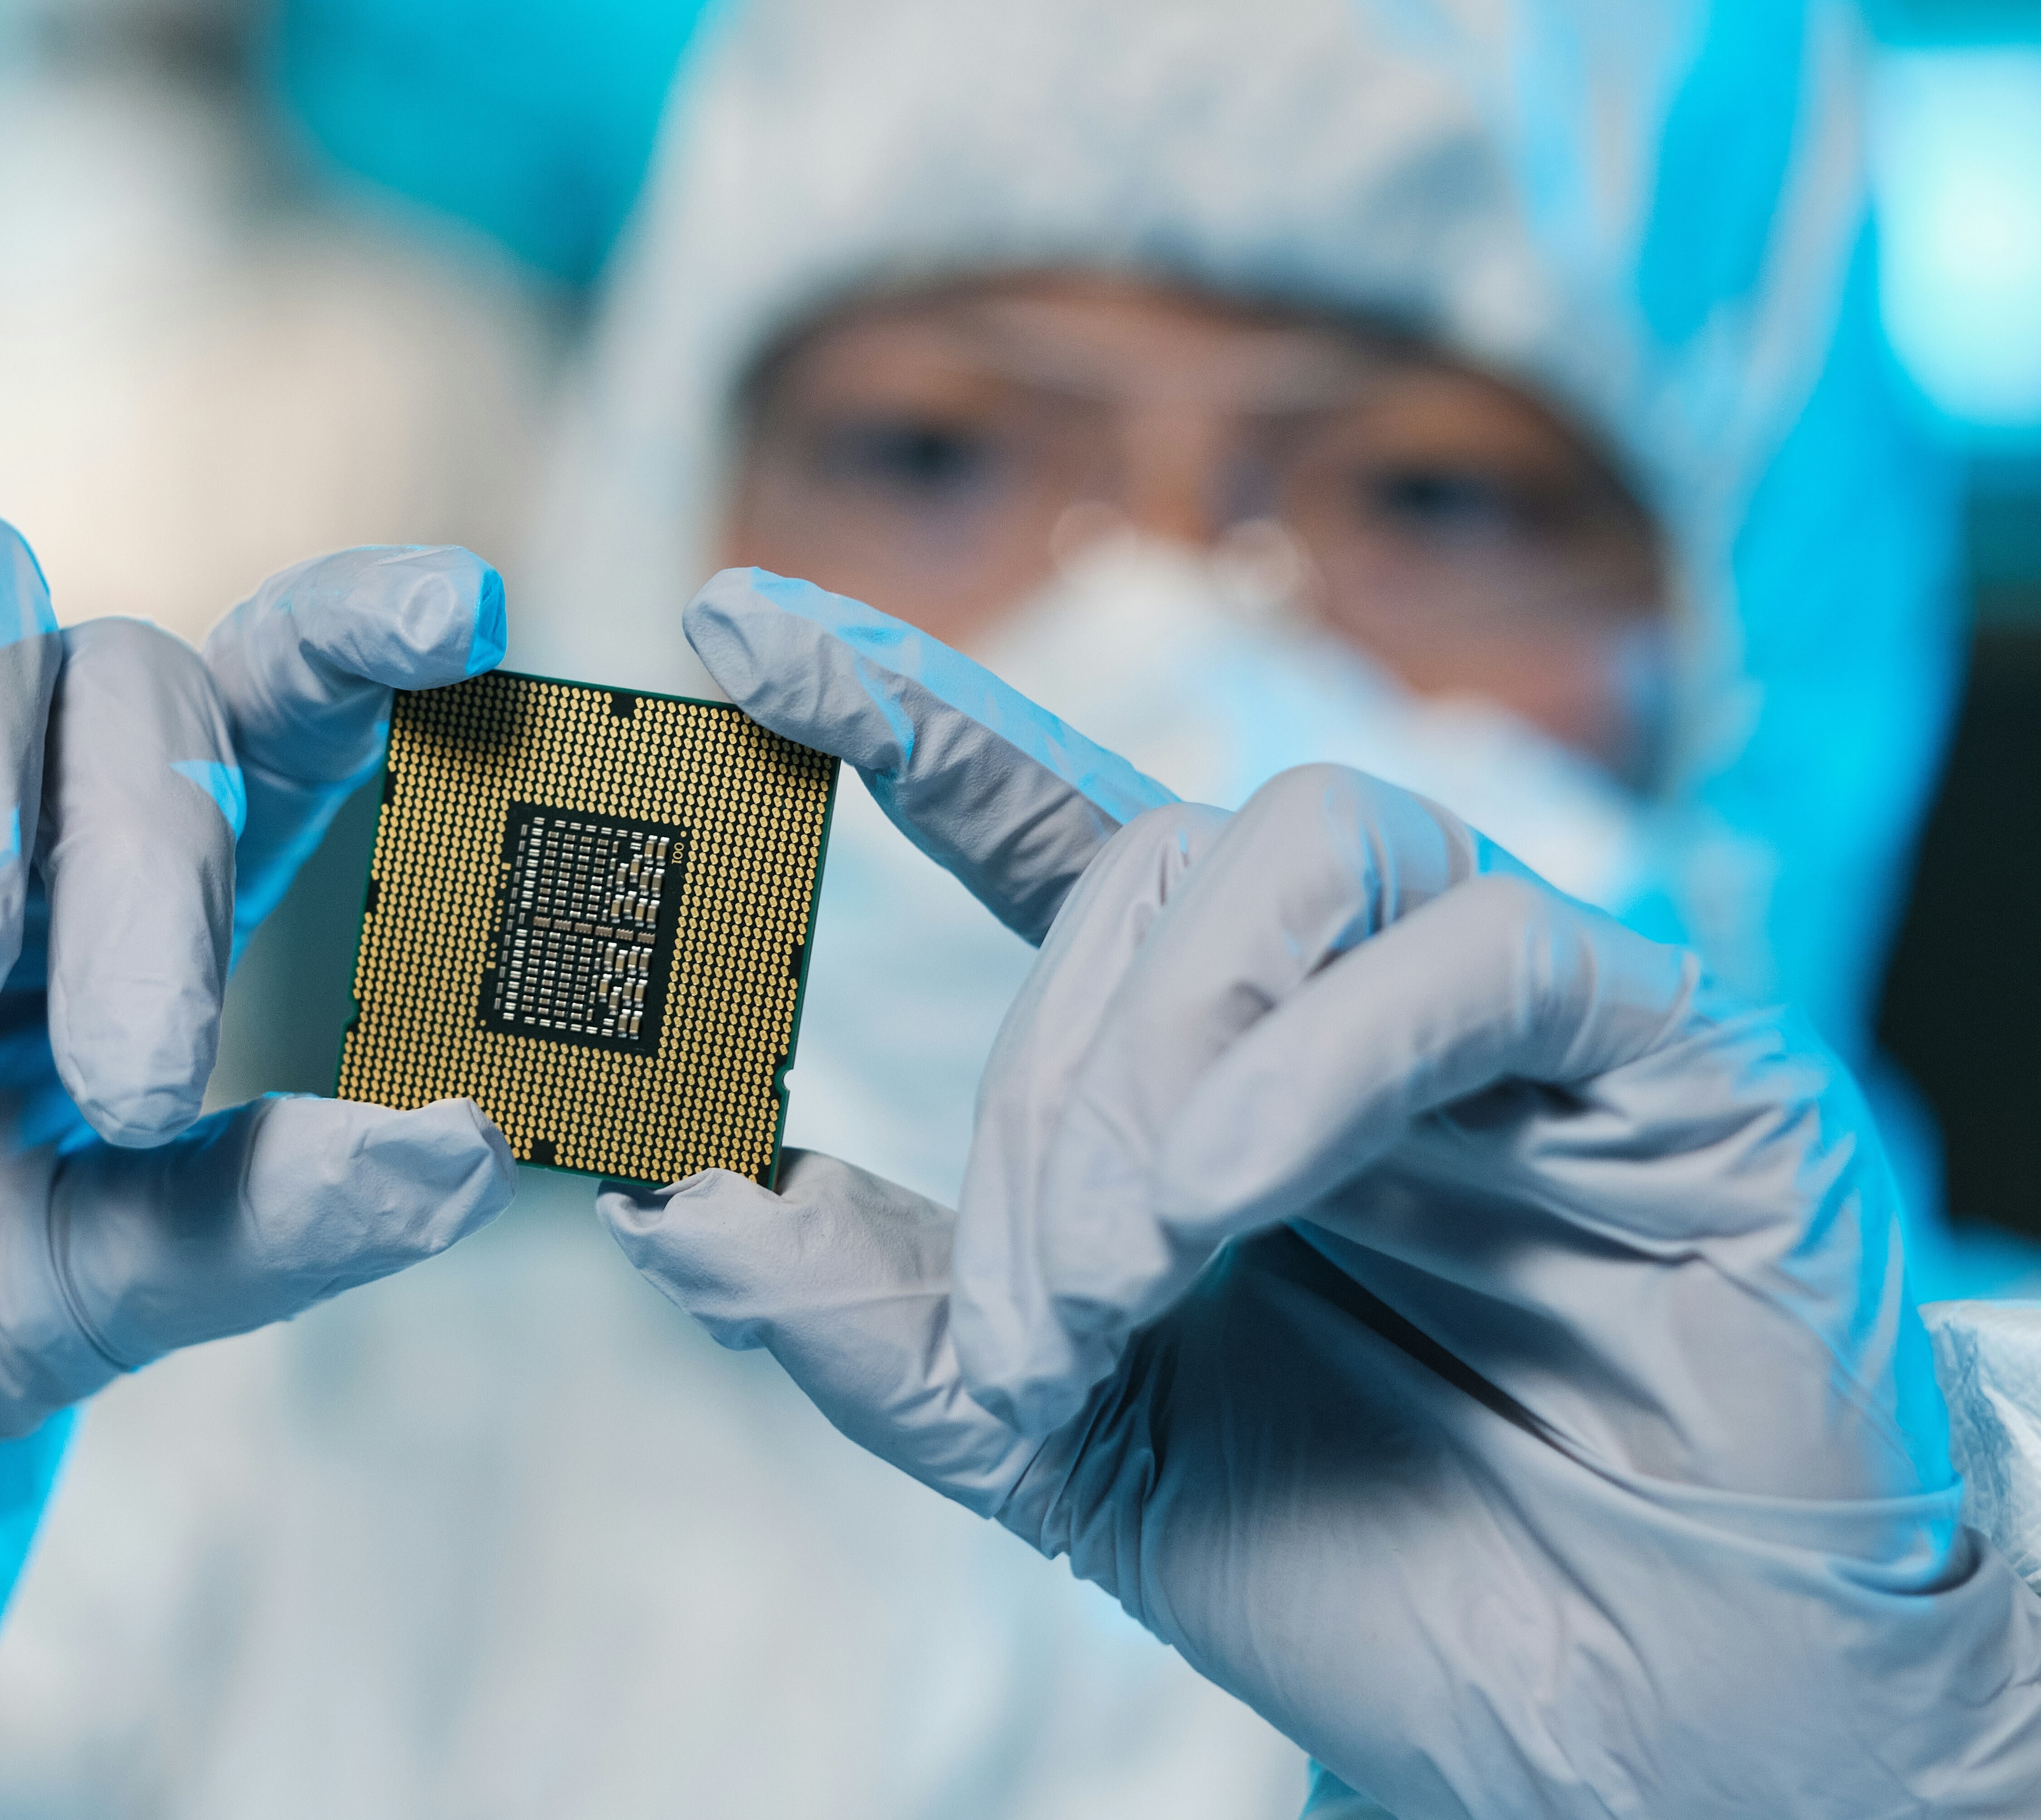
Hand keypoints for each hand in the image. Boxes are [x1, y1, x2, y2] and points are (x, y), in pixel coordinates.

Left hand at [602, 568, 2040, 1818]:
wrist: (1625, 1719)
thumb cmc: (1366, 1564)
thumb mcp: (1063, 1443)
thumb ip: (875, 1320)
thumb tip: (654, 1199)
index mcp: (1207, 1050)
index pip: (1037, 818)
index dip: (895, 710)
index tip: (727, 620)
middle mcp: (1348, 982)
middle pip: (1142, 869)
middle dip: (1046, 1098)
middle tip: (1044, 1323)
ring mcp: (1514, 996)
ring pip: (1293, 849)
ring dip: (1166, 1061)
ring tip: (1144, 1261)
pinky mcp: (1676, 1043)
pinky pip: (1478, 949)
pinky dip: (1317, 1062)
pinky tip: (1241, 1194)